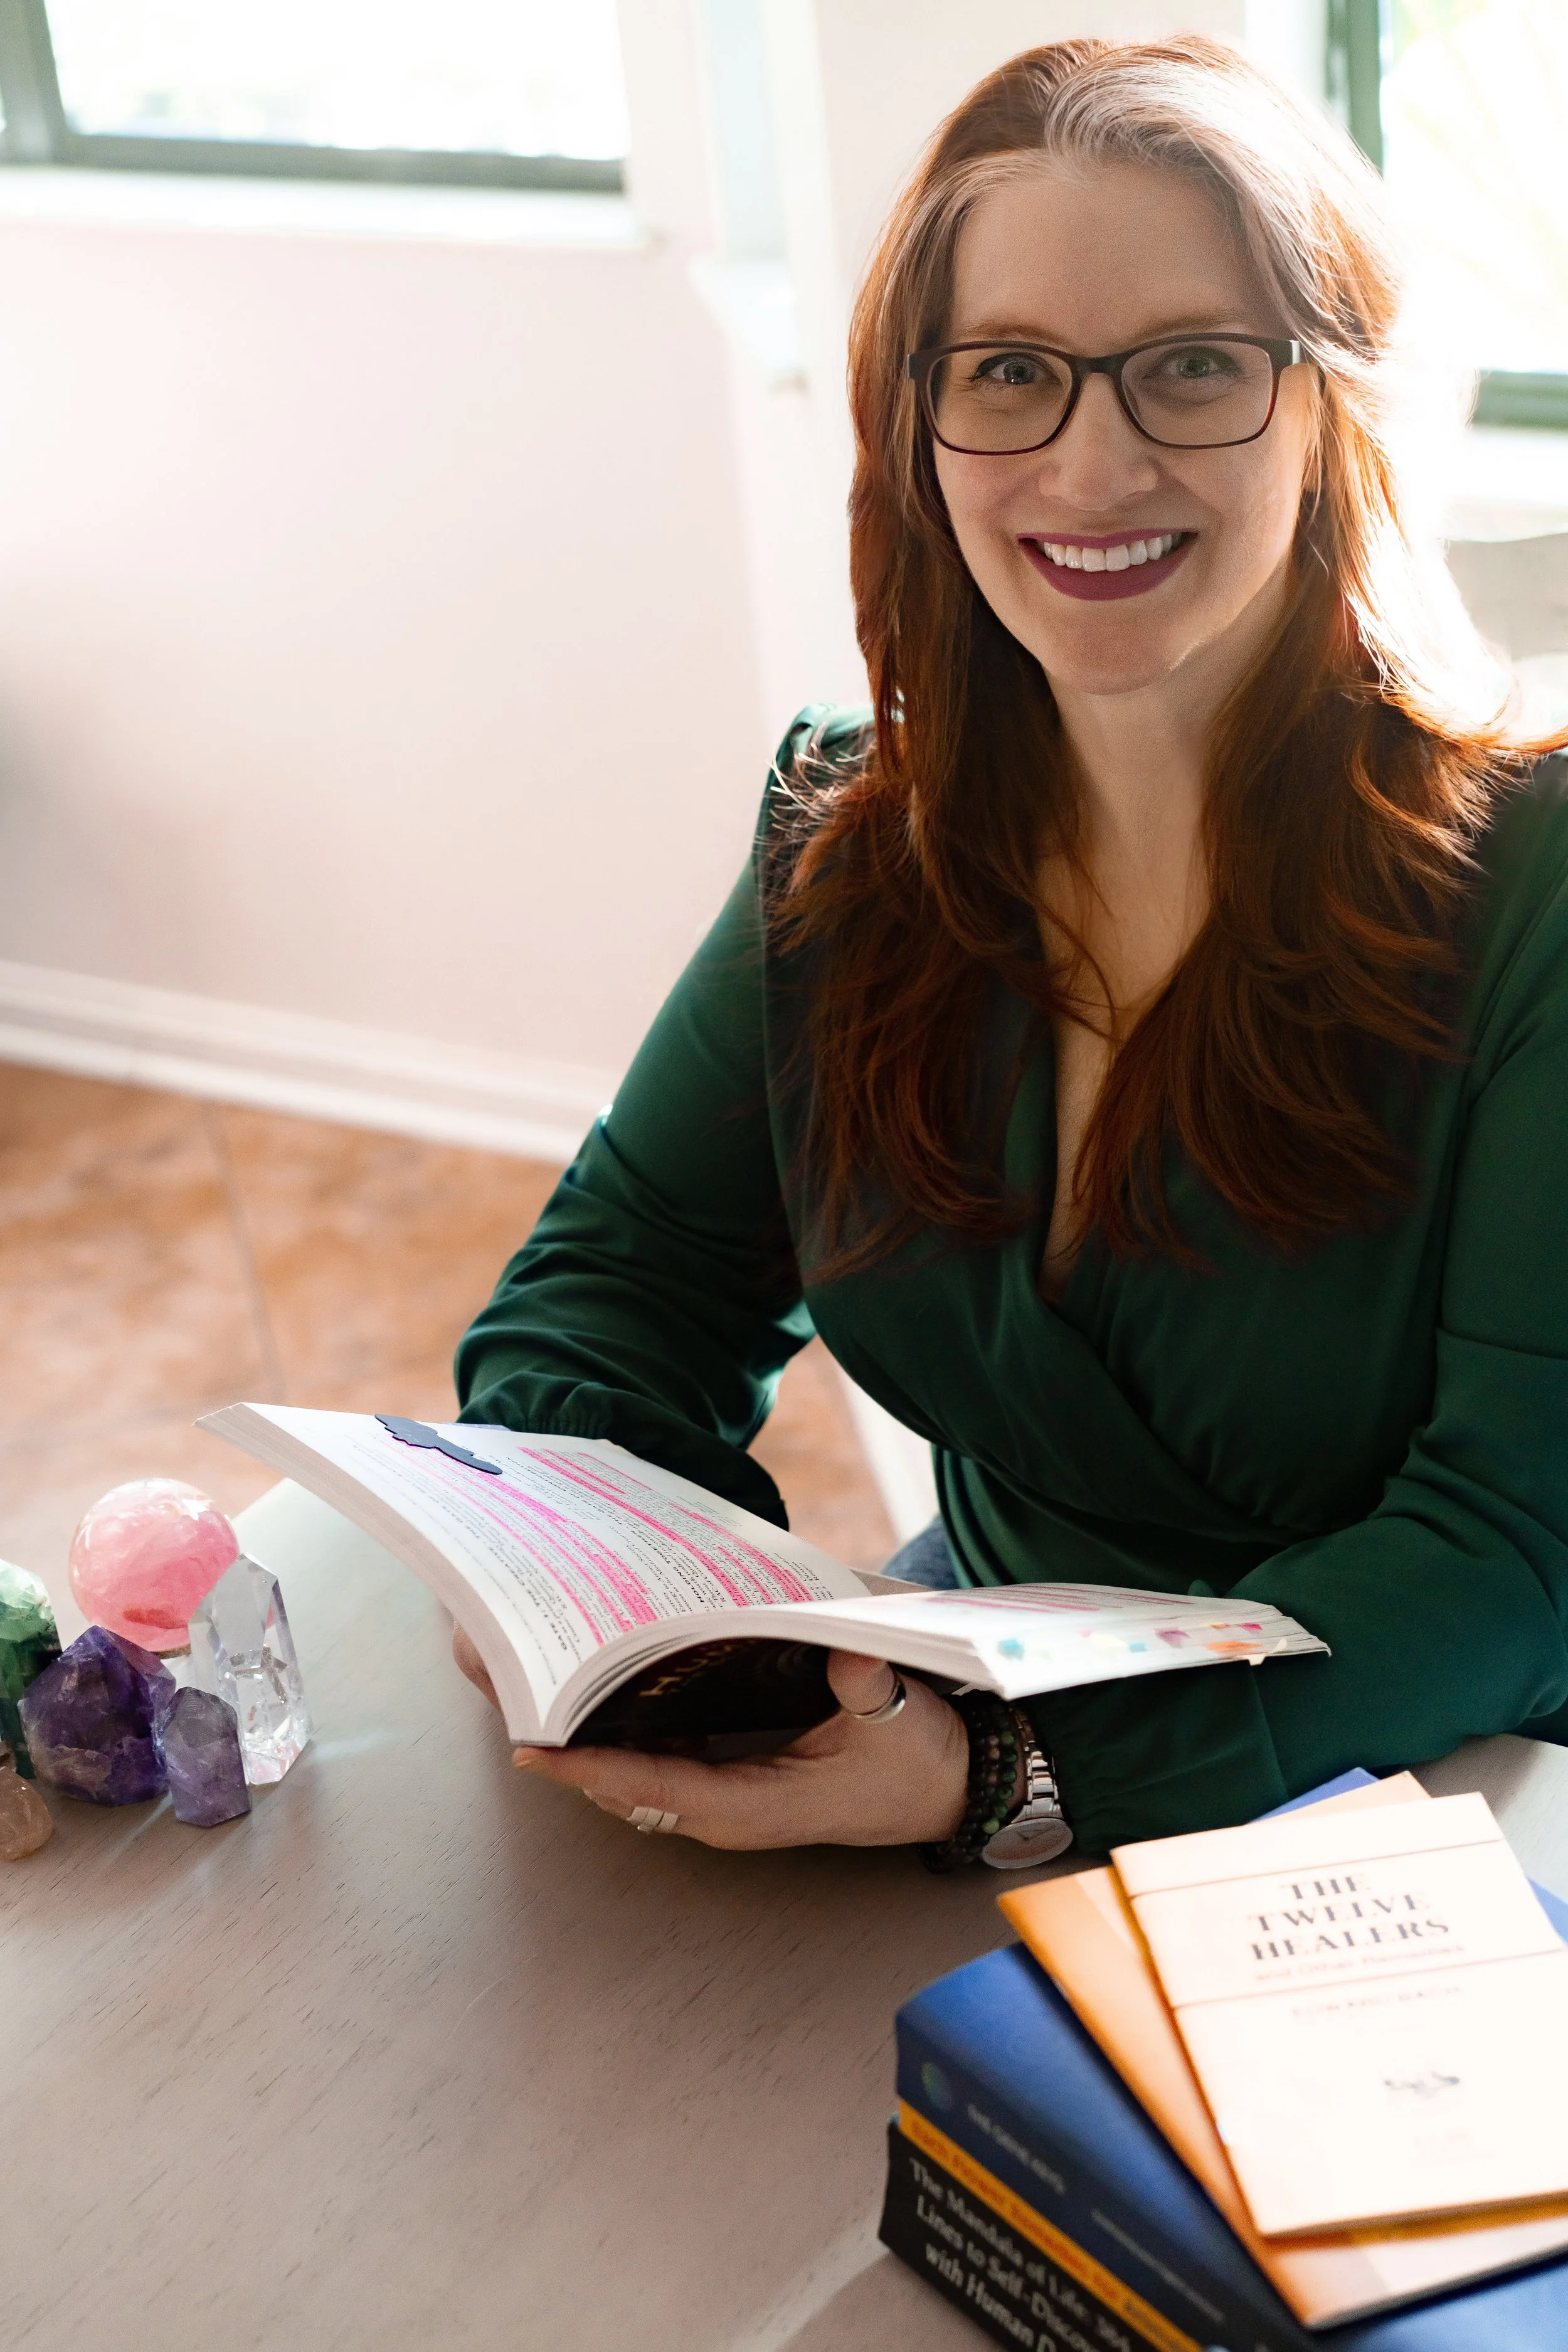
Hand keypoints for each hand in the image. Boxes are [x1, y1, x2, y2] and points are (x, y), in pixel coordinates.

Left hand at [452, 1627, 968, 1848]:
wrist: (950, 1788)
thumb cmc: (919, 1758)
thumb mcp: (899, 1718)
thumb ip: (868, 1691)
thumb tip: (848, 1659)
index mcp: (755, 1807)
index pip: (654, 1787)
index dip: (591, 1769)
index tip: (533, 1749)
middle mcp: (729, 1814)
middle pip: (629, 1786)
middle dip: (574, 1752)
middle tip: (517, 1698)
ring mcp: (730, 1804)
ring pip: (641, 1779)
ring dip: (595, 1745)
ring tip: (544, 1692)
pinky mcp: (738, 1785)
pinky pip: (664, 1768)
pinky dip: (628, 1739)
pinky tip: (609, 1695)